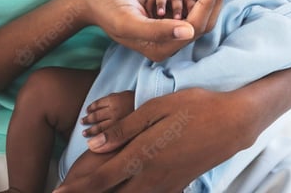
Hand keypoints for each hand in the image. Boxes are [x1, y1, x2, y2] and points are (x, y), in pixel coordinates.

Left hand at [54, 88, 255, 192]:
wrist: (234, 122)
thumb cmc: (195, 107)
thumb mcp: (156, 108)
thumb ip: (124, 129)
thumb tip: (94, 144)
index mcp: (142, 156)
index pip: (100, 180)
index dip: (76, 189)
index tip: (56, 192)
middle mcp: (151, 177)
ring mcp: (166, 184)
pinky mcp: (179, 185)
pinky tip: (130, 191)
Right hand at [77, 0, 226, 62]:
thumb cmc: (107, 6)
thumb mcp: (128, 20)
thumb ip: (157, 30)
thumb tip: (188, 32)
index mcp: (160, 49)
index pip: (194, 28)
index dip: (207, 4)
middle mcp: (167, 43)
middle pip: (202, 22)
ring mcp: (169, 30)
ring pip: (200, 14)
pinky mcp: (168, 16)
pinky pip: (192, 7)